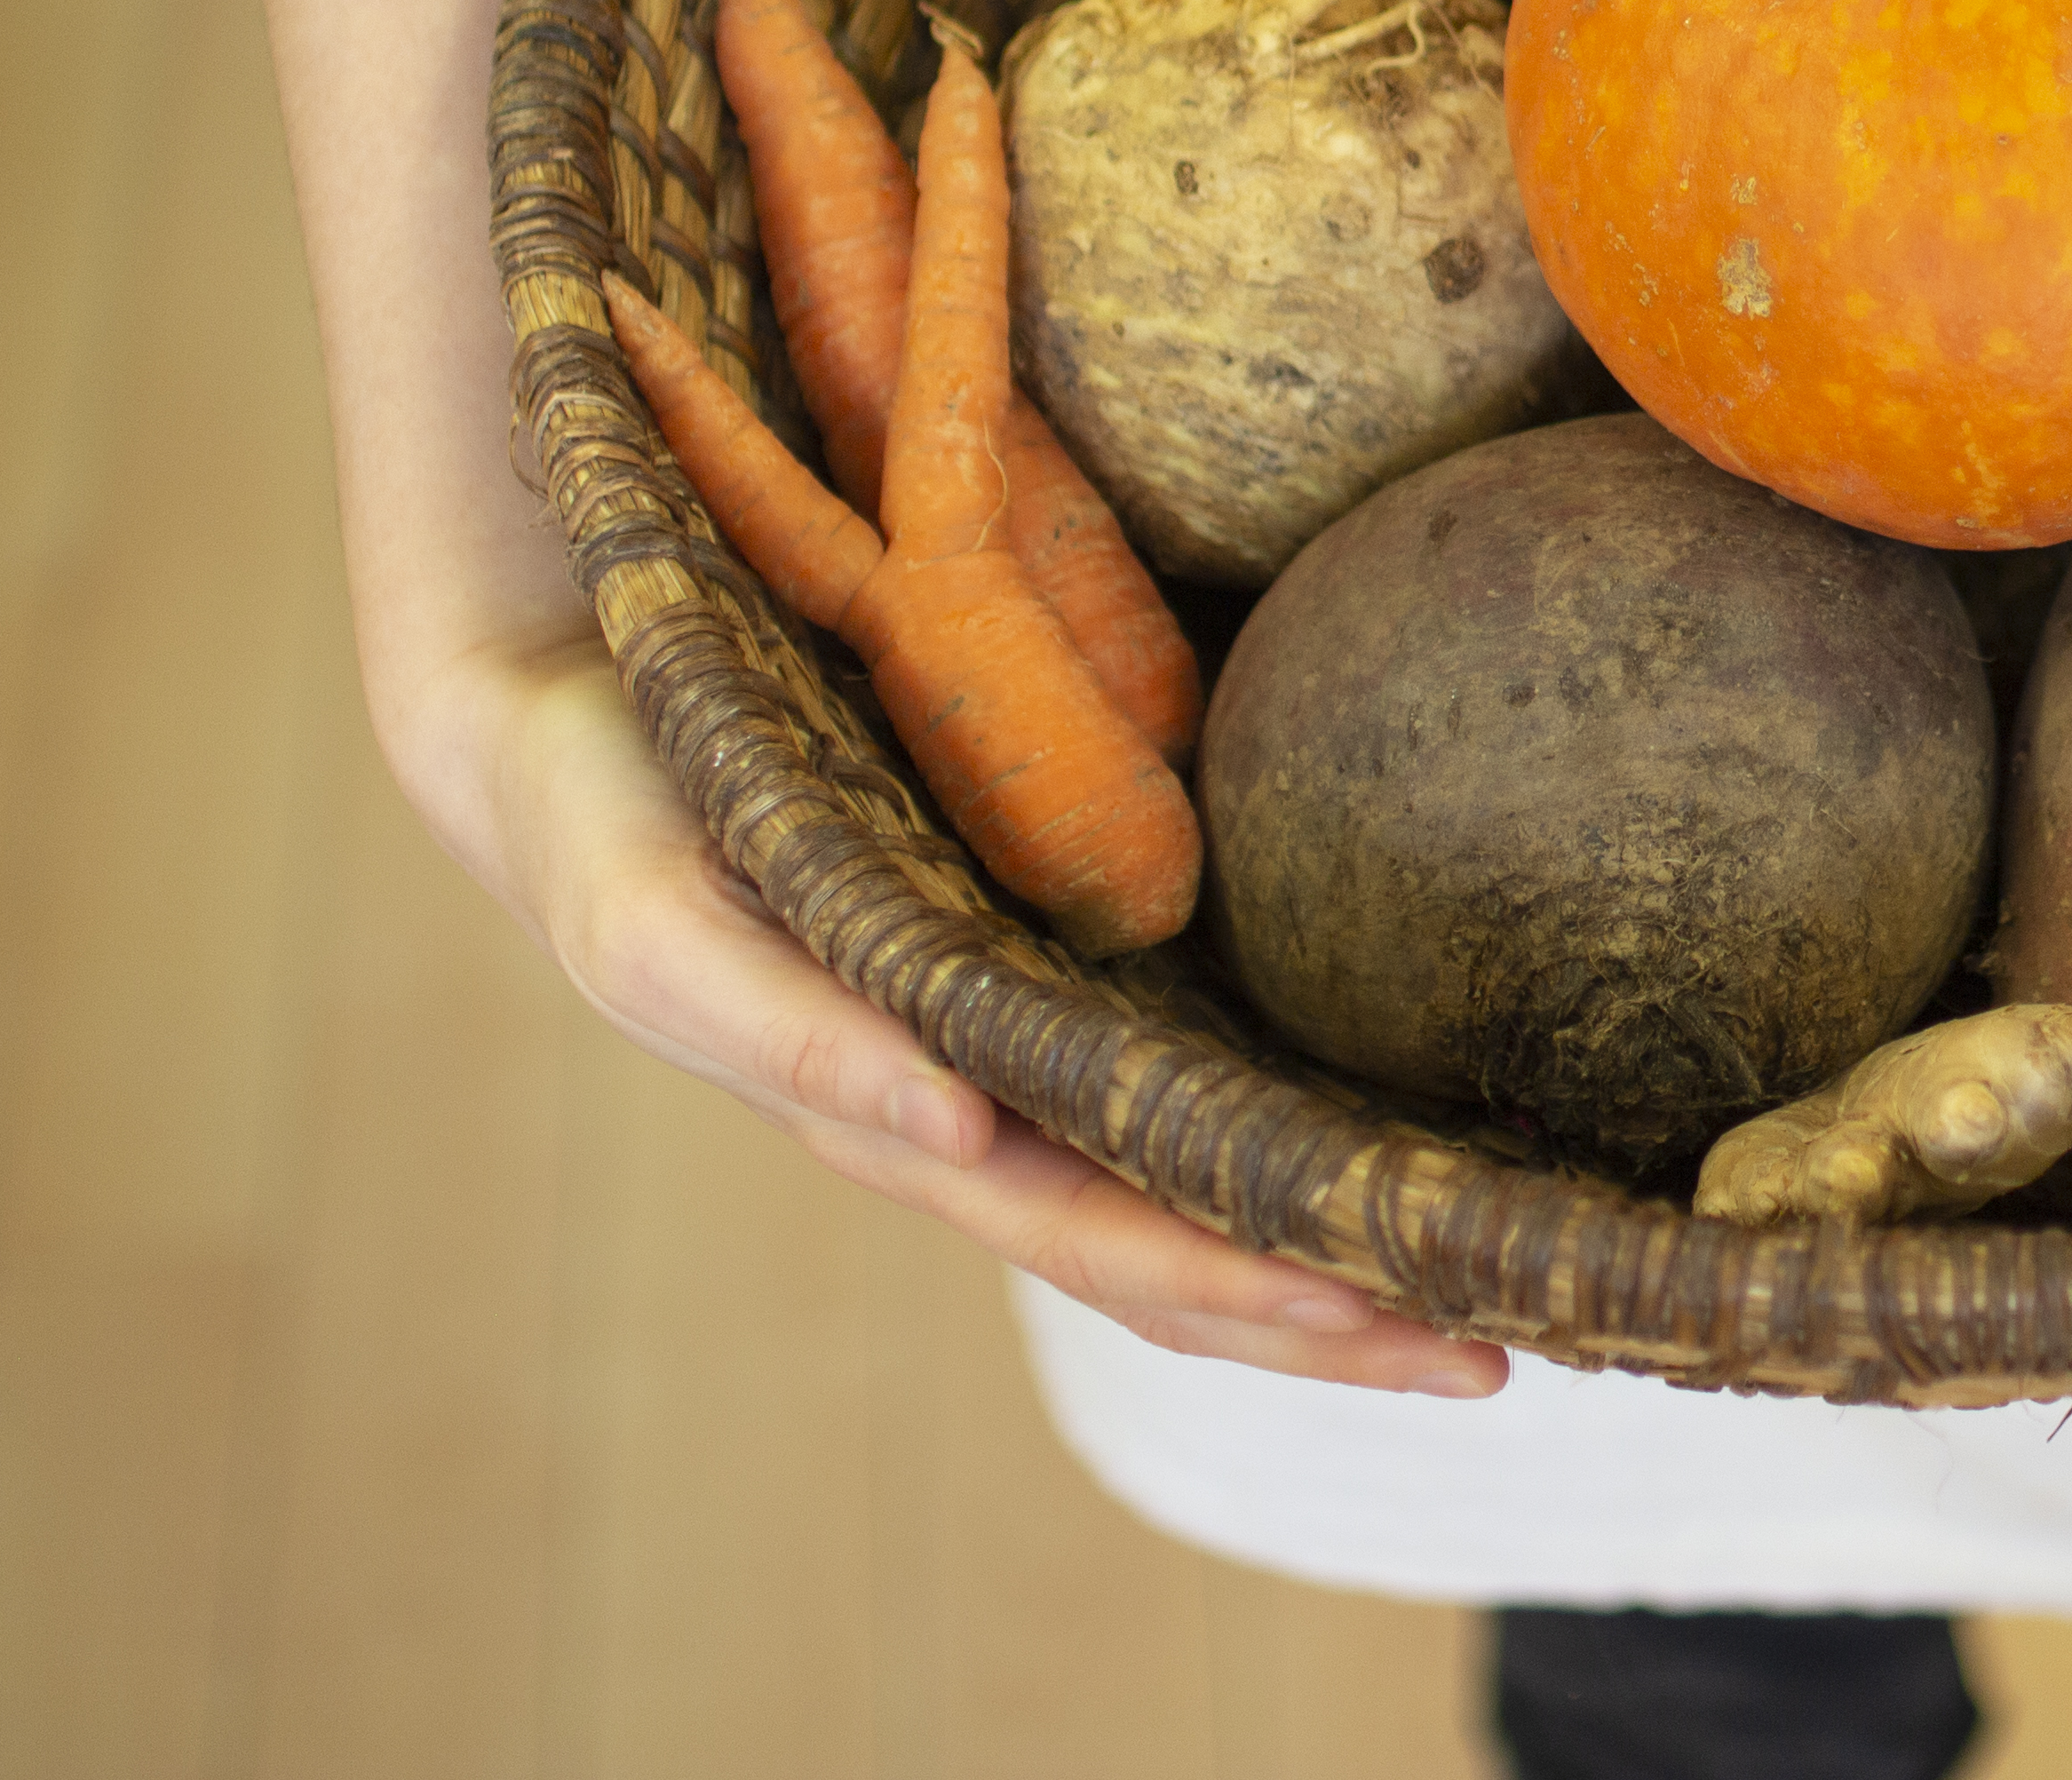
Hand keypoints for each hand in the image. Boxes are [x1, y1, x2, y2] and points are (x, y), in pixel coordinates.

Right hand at [401, 628, 1509, 1396]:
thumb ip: (792, 1034)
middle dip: (1332, 1315)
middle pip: (1177, 1256)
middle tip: (1504, 1341)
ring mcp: (1006, 1056)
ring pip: (1184, 1193)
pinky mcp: (1023, 969)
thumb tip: (953, 1127)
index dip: (1259, 1298)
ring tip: (1483, 1278)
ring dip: (1324, 1253)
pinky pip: (1164, 1084)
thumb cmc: (615, 830)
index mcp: (910, 1120)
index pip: (1116, 1246)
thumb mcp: (663, 933)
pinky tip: (1382, 1134)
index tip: (1408, 1327)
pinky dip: (1269, 1132)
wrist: (567, 730)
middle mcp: (977, 1115)